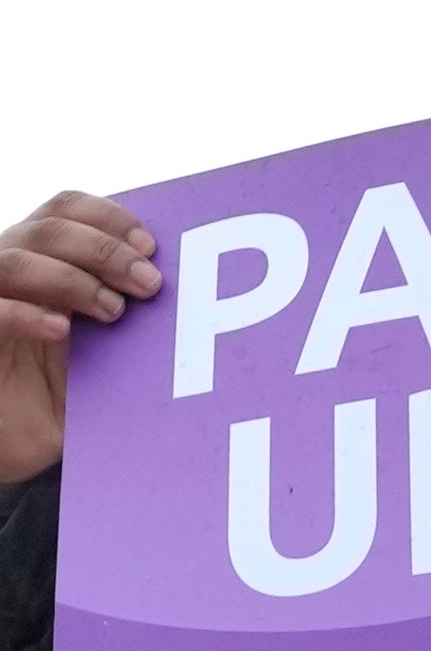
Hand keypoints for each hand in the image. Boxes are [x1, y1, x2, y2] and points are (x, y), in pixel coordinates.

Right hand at [0, 193, 157, 489]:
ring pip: (14, 259)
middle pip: (49, 228)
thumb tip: (192, 287)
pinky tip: (59, 328)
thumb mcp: (107, 346)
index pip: (66, 209)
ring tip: (112, 312)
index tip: (153, 246)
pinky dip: (23, 313)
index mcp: (44, 259)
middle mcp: (11, 272)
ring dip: (72, 278)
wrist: (18, 441)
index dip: (108, 218)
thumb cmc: (67, 391)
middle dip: (105, 248)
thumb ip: (129, 310)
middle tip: (149, 283)